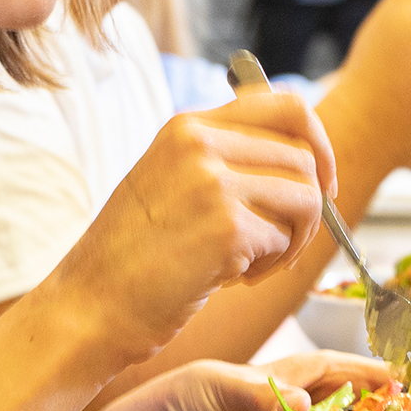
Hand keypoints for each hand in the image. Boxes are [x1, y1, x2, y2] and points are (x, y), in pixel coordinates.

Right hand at [56, 93, 336, 363]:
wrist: (91, 306)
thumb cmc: (131, 257)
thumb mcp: (170, 181)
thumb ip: (222, 160)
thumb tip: (304, 162)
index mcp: (187, 126)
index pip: (285, 104)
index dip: (317, 143)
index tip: (319, 181)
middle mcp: (200, 143)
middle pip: (303, 158)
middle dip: (307, 208)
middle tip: (279, 245)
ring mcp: (212, 183)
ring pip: (306, 198)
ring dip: (293, 240)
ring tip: (253, 263)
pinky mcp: (226, 228)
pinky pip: (285, 240)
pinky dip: (270, 266)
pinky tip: (230, 279)